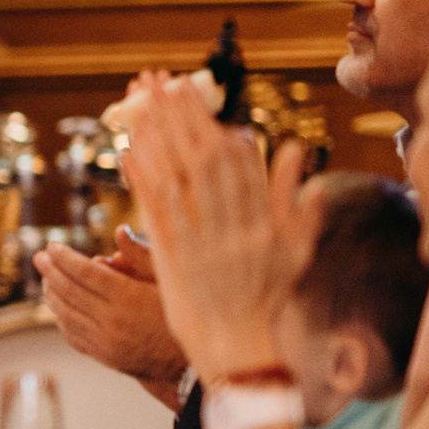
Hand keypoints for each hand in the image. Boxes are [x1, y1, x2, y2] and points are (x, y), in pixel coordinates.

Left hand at [32, 235, 187, 384]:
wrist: (192, 364)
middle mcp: (112, 320)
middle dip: (50, 271)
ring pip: (66, 314)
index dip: (64, 258)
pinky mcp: (104, 356)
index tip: (51, 246)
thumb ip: (141, 256)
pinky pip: (72, 334)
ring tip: (46, 278)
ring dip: (52, 294)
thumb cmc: (183, 316)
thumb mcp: (168, 282)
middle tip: (38, 256)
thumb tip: (119, 230)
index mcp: (128, 298)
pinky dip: (61, 318)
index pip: (85, 273)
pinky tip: (57, 306)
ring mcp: (105, 341)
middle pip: (70, 291)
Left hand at [117, 71, 312, 381]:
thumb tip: (298, 153)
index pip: (232, 159)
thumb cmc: (268, 300)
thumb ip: (299, 205)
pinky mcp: (173, 258)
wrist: (240, 347)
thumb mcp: (295, 253)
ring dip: (156, 137)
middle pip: (200, 158)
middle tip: (157, 80)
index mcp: (260, 219)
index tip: (190, 90)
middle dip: (177, 117)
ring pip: (177, 178)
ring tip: (137, 102)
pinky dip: (144, 180)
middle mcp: (231, 224)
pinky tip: (129, 150)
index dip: (207, 121)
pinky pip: (158, 212)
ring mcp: (201, 241)